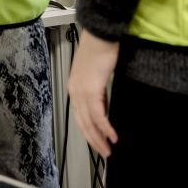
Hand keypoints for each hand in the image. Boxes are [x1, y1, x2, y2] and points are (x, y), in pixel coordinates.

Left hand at [68, 30, 119, 157]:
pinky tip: (113, 137)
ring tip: (108, 150)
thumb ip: (98, 91)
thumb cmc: (100, 50)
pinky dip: (106, 128)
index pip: (80, 116)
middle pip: (82, 123)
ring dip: (99, 138)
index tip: (99, 142)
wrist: (101, 35)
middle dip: (93, 140)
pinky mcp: (92, 90)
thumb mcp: (97, 74)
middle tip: (103, 153)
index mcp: (74, 87)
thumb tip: (105, 104)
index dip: (89, 131)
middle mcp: (75, 91)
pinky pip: (99, 115)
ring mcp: (81, 91)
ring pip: (89, 122)